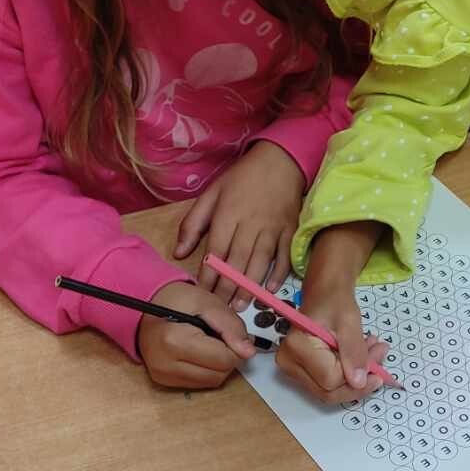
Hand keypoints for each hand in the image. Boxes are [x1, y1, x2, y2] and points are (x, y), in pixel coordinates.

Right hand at [136, 280, 254, 389]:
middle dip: (226, 357)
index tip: (226, 332)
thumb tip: (248, 352)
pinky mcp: (162, 380)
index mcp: (176, 341)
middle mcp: (166, 364)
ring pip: (210, 382)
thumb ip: (231, 326)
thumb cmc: (177, 301)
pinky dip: (204, 370)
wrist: (145, 306)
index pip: (224, 360)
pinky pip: (197, 383)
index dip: (234, 346)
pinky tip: (197, 353)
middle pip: (219, 375)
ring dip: (217, 366)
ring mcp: (162, 375)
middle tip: (217, 337)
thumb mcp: (208, 302)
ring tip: (206, 344)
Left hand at [174, 143, 304, 302]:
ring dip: (250, 286)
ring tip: (240, 305)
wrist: (280, 161)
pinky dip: (278, 274)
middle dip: (227, 287)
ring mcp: (273, 228)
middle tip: (220, 309)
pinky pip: (285, 257)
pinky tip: (269, 290)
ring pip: (260, 262)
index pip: (216, 251)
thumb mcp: (211, 194)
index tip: (202, 293)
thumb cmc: (241, 179)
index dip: (208, 274)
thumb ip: (193, 224)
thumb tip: (179, 253)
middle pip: (237, 261)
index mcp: (228, 214)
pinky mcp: (290, 231)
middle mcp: (250, 223)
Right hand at [275, 280, 388, 405]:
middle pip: (328, 392)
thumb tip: (359, 382)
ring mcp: (293, 369)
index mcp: (296, 348)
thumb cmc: (333, 300)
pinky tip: (362, 355)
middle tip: (380, 356)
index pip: (330, 379)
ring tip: (374, 350)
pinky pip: (330, 383)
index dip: (358, 376)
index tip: (379, 355)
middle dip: (360, 380)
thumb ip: (354, 352)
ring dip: (358, 376)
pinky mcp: (303, 371)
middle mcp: (289, 363)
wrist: (324, 293)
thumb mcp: (349, 321)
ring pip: (331, 390)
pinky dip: (350, 373)